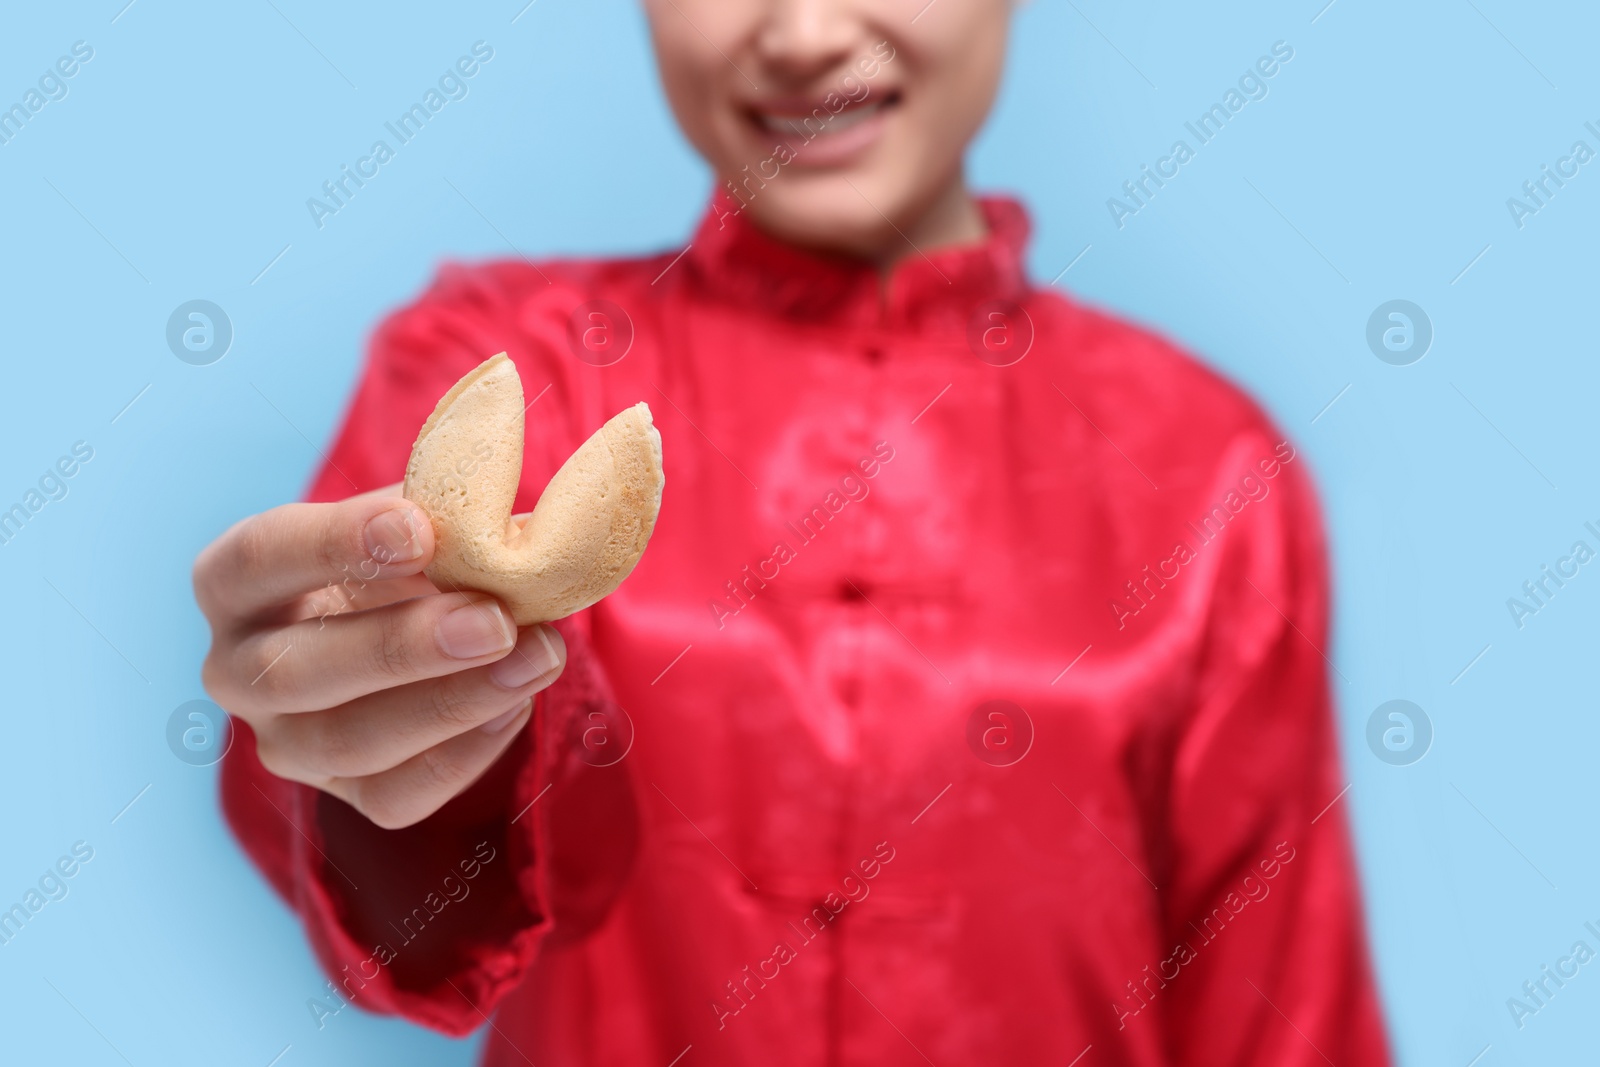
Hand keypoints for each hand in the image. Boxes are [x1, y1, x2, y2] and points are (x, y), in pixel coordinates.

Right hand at [192, 484, 565, 828]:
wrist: (423, 624)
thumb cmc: (408, 555)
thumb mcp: (416, 520)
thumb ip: (445, 519)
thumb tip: (516, 531)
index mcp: (237, 581)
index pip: (261, 558)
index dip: (336, 543)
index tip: (420, 531)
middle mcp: (238, 669)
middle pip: (294, 670)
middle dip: (402, 646)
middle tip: (493, 621)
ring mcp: (285, 742)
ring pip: (348, 743)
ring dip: (452, 703)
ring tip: (535, 657)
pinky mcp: (342, 794)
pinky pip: (396, 796)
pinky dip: (466, 753)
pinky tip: (518, 703)